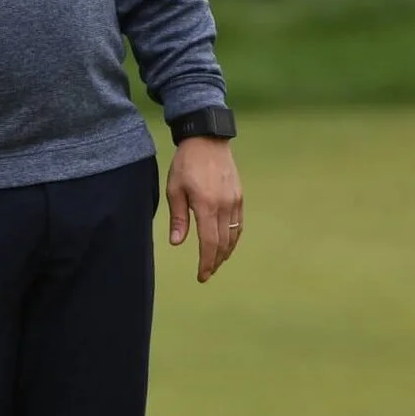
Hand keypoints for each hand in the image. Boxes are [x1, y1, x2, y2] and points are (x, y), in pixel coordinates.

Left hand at [168, 136, 243, 282]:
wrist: (208, 139)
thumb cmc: (186, 163)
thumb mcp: (174, 189)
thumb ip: (178, 217)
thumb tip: (177, 243)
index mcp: (206, 206)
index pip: (209, 243)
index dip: (206, 263)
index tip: (202, 276)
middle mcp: (224, 206)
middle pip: (223, 244)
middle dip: (215, 262)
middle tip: (207, 274)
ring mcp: (235, 202)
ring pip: (233, 236)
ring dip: (225, 253)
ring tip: (216, 263)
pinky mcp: (239, 197)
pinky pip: (239, 224)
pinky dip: (233, 239)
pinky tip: (227, 244)